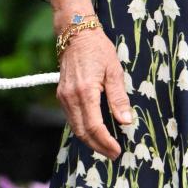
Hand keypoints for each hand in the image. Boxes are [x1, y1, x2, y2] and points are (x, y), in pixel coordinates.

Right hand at [56, 24, 133, 159]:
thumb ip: (119, 98)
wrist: (76, 33)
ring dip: (90, 140)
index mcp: (85, 92)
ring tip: (106, 146)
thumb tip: (126, 121)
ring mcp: (63, 97)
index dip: (106, 142)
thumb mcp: (114, 71)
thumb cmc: (98, 49)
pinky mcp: (61, 95)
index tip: (117, 150)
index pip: (94, 126)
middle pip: (82, 132)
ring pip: (75, 128)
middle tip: (113, 154)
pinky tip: (95, 132)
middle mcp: (70, 97)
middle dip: (98, 146)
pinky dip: (83, 129)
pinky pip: (71, 118)